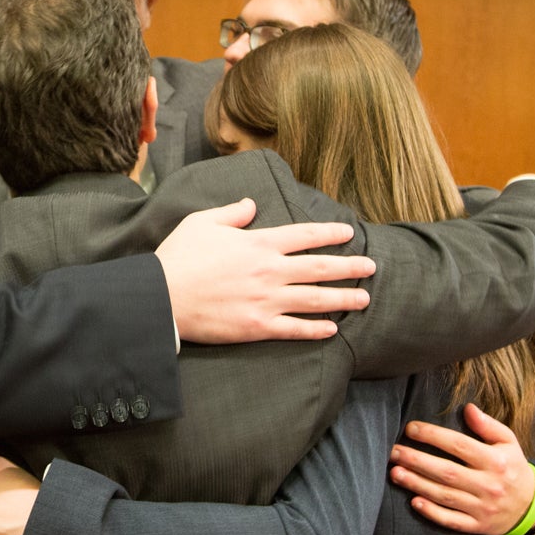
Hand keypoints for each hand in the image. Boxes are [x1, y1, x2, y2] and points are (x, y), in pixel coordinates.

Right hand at [155, 201, 373, 342]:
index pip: (305, 235)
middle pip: (320, 267)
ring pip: (315, 299)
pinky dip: (316, 329)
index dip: (330, 233)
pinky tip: (333, 329)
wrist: (162, 297)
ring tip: (364, 298)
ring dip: (343, 298)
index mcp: (258, 243)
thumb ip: (231, 213)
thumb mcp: (201, 222)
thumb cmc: (178, 257)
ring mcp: (266, 300)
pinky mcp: (257, 326)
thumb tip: (251, 204)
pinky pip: (295, 328)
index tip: (350, 233)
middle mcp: (269, 270)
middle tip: (371, 267)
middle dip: (350, 266)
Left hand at [388, 404, 534, 534]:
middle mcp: (489, 485)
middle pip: (447, 472)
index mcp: (496, 461)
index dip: (433, 436)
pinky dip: (433, 513)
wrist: (533, 507)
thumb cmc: (513, 468)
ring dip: (417, 484)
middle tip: (393, 452)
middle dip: (417, 461)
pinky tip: (414, 502)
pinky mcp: (478, 526)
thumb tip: (468, 408)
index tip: (411, 428)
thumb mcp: (509, 443)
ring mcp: (483, 508)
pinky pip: (453, 521)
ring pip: (445, 496)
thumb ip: (488, 425)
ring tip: (395, 473)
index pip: (459, 446)